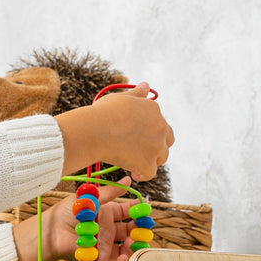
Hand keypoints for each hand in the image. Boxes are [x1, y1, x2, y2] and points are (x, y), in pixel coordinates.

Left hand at [12, 184, 136, 260]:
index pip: (126, 212)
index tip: (146, 209)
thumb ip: (109, 192)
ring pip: (125, 245)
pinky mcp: (98, 257)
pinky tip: (123, 255)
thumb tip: (128, 180)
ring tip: (133, 241)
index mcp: (105, 213)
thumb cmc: (65, 213)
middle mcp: (106, 229)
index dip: (137, 211)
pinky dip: (121, 259)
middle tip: (144, 227)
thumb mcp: (90, 198)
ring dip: (132, 244)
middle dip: (138, 229)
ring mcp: (103, 243)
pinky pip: (114, 259)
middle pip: (129, 229)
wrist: (51, 232)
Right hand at [55, 82, 173, 180]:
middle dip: (155, 147)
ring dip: (150, 160)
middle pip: (166, 141)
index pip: (161, 123)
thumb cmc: (102, 113)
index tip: (135, 136)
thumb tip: (146, 85)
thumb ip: (136, 94)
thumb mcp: (121, 98)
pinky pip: (150, 173)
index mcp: (153, 109)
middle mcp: (160, 126)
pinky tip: (134, 174)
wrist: (94, 130)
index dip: (149, 132)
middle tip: (137, 151)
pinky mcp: (148, 163)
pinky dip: (143, 175)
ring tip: (134, 162)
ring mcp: (156, 146)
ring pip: (161, 158)